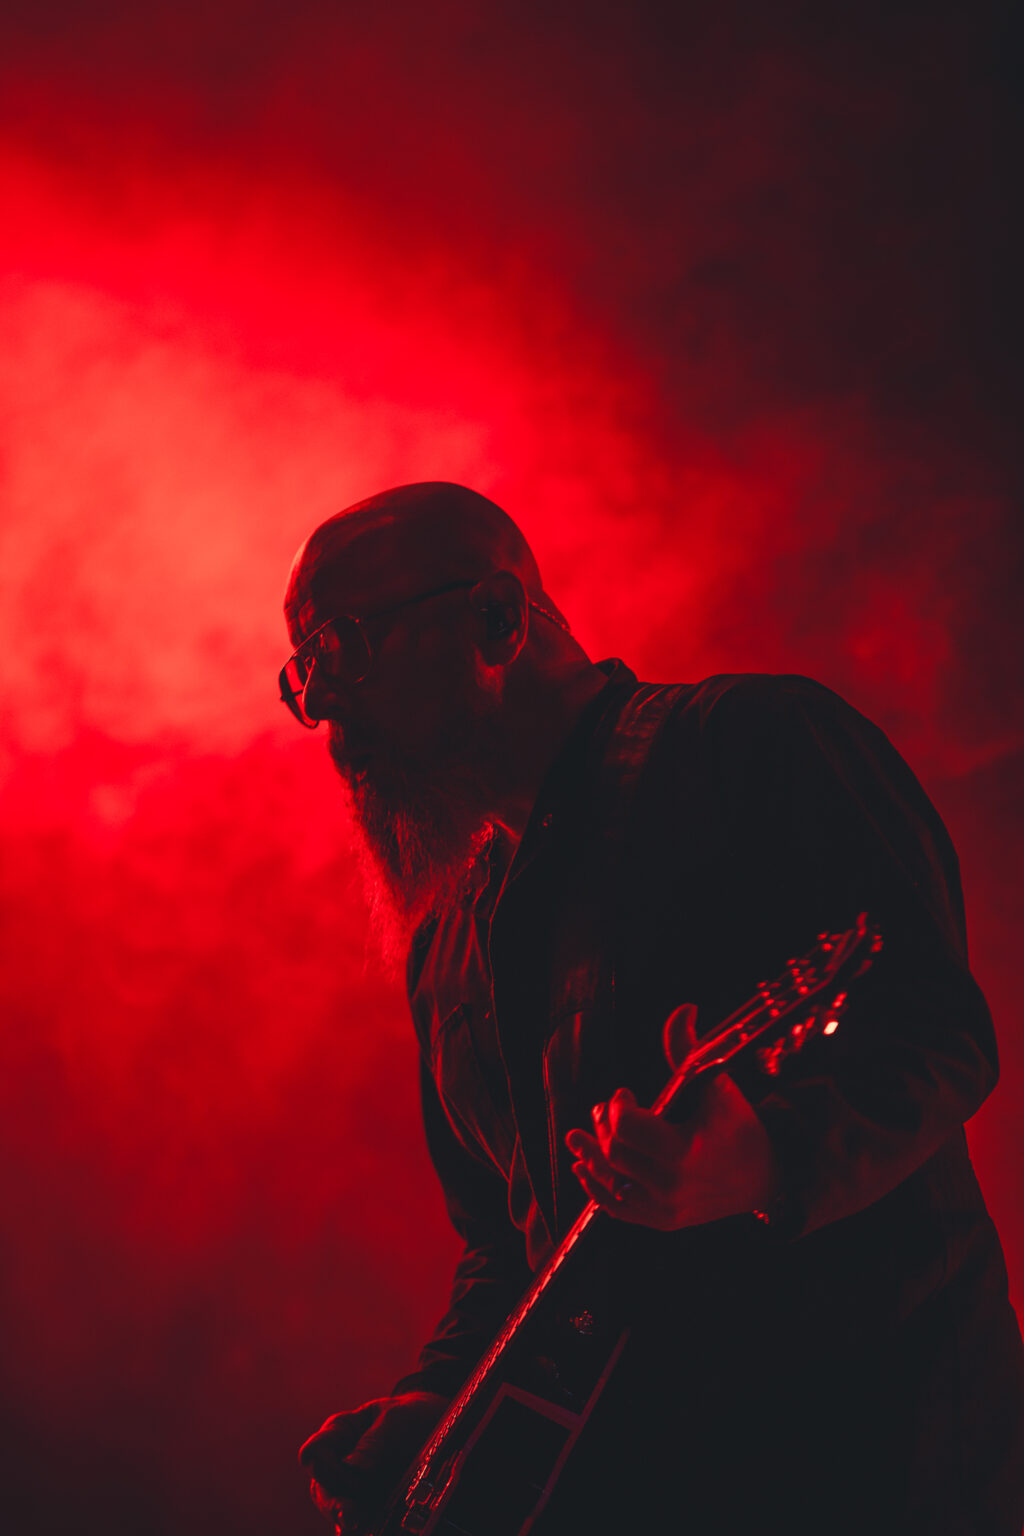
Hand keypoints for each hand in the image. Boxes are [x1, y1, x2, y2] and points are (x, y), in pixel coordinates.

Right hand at [299, 1391, 447, 1533]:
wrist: (437, 1429)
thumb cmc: (410, 1416)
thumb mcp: (397, 1417)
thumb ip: (375, 1442)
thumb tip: (353, 1471)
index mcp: (340, 1433)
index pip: (317, 1449)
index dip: (318, 1460)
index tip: (324, 1465)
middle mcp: (342, 1465)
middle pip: (324, 1489)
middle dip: (335, 1503)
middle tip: (351, 1514)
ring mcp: (356, 1492)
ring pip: (341, 1512)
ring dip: (350, 1520)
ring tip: (362, 1524)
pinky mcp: (374, 1511)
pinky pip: (364, 1525)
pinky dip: (368, 1529)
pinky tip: (375, 1531)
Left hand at [564, 1003, 779, 1230]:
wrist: (763, 1178)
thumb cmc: (739, 1127)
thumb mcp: (718, 1085)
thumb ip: (690, 1049)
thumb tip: (682, 1010)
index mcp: (685, 1152)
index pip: (628, 1130)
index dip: (618, 1107)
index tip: (624, 1094)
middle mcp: (671, 1186)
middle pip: (615, 1155)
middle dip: (602, 1128)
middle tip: (602, 1111)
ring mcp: (664, 1209)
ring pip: (610, 1184)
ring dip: (589, 1157)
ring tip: (574, 1137)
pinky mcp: (661, 1221)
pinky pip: (617, 1208)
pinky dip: (596, 1188)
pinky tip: (583, 1168)